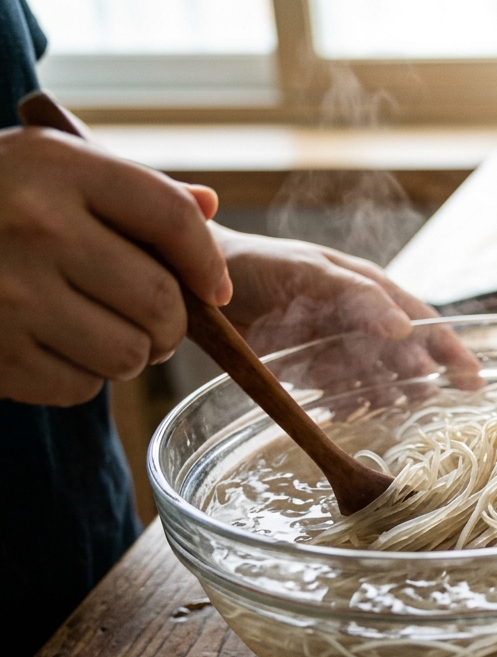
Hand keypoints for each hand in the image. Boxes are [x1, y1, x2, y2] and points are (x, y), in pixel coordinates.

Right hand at [0, 126, 228, 405]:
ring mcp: (8, 293)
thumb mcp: (46, 165)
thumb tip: (209, 208)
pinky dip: (77, 377)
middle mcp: (34, 226)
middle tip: (154, 322)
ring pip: (128, 355)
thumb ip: (130, 187)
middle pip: (161, 301)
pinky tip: (49, 346)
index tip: (214, 288)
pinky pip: (78, 388)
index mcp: (56, 167)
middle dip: (171, 324)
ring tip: (97, 330)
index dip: (207, 263)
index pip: (171, 218)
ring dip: (127, 353)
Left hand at [213, 225, 480, 396]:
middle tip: (436, 402)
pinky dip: (351, 406)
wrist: (200, 283)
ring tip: (394, 410)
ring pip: (379, 379)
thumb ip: (360, 296)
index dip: (451, 351)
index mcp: (371, 290)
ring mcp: (339, 347)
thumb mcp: (314, 272)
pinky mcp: (313, 370)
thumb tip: (406, 328)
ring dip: (389, 396)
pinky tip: (350, 415)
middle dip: (425, 379)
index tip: (474, 379)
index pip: (424, 323)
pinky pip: (343, 393)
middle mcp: (362, 321)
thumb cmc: (262, 264)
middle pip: (407, 356)